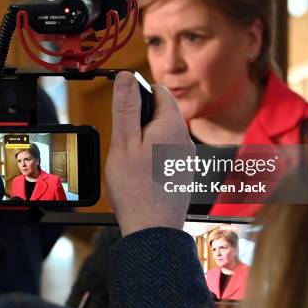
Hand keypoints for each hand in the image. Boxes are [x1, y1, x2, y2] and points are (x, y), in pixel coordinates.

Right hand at [106, 71, 193, 236]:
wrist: (153, 230)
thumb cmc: (136, 189)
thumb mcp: (124, 142)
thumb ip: (126, 107)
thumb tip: (126, 77)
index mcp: (172, 126)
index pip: (160, 92)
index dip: (139, 91)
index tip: (122, 103)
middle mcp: (184, 139)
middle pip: (162, 113)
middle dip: (140, 118)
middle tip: (122, 139)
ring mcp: (185, 157)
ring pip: (163, 133)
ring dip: (145, 138)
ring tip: (129, 159)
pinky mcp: (183, 172)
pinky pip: (166, 152)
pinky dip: (152, 154)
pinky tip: (140, 173)